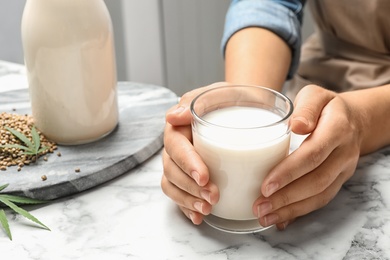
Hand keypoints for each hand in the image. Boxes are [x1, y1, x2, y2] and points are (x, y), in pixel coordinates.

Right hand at [161, 83, 227, 223]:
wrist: (243, 107)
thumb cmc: (232, 99)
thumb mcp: (219, 92)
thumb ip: (195, 102)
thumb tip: (173, 117)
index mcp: (180, 126)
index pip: (175, 145)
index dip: (187, 163)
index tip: (204, 176)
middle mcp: (177, 146)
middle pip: (171, 169)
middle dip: (189, 187)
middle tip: (213, 196)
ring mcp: (181, 163)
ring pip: (172, 184)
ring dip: (187, 200)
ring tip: (207, 209)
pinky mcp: (189, 176)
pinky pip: (179, 194)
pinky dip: (186, 207)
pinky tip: (198, 216)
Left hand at [253, 84, 363, 229]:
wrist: (353, 120)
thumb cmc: (325, 107)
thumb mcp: (315, 96)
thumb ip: (306, 108)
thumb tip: (296, 125)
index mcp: (337, 129)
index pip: (313, 154)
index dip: (289, 172)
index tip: (266, 185)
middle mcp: (344, 153)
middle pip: (316, 181)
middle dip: (286, 197)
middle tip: (259, 205)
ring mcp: (343, 170)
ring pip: (319, 195)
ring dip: (291, 209)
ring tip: (264, 216)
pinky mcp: (338, 181)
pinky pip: (320, 200)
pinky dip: (299, 211)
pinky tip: (280, 219)